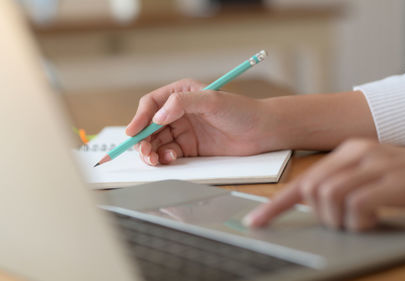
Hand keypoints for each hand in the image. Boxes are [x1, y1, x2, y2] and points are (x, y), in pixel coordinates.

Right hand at [126, 79, 276, 165]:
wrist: (261, 131)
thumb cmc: (240, 110)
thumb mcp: (212, 100)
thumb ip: (183, 103)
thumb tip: (157, 117)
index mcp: (181, 93)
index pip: (151, 104)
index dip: (139, 118)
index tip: (133, 133)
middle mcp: (179, 111)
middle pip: (149, 126)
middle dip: (142, 139)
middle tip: (144, 153)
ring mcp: (184, 130)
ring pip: (156, 141)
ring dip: (150, 151)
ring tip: (154, 160)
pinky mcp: (190, 148)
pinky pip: (168, 153)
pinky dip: (164, 158)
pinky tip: (170, 159)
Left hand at [243, 139, 404, 230]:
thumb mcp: (373, 178)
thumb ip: (344, 185)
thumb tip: (316, 204)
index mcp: (348, 151)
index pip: (303, 180)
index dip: (276, 205)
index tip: (257, 222)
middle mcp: (358, 153)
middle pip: (312, 189)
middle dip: (319, 215)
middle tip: (343, 223)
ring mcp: (376, 164)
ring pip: (330, 196)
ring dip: (340, 220)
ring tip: (363, 222)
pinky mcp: (395, 180)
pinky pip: (358, 204)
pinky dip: (359, 220)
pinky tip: (374, 221)